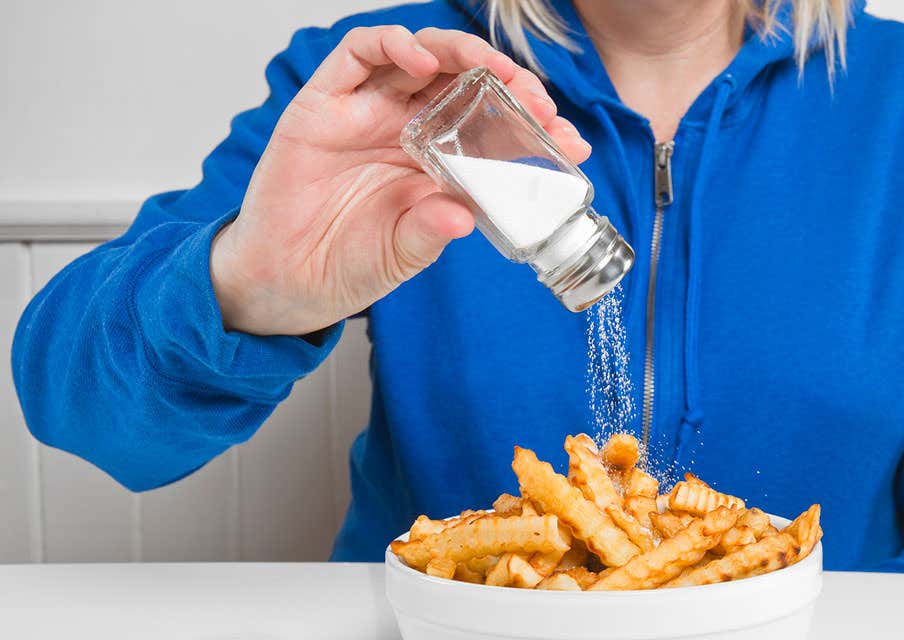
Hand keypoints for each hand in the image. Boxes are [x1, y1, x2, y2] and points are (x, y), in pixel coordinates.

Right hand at [210, 26, 590, 335]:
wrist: (287, 281)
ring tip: (489, 70)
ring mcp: (365, 110)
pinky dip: (393, 44)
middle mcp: (404, 125)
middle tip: (533, 98)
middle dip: (504, 79)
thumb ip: (436, 229)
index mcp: (435, 158)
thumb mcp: (406, 251)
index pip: (490, 122)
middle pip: (461, 78)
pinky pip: (357, 53)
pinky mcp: (322, 102)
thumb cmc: (349, 263)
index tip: (566, 136)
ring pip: (418, 54)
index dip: (528, 120)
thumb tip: (465, 216)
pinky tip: (422, 60)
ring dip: (460, 51)